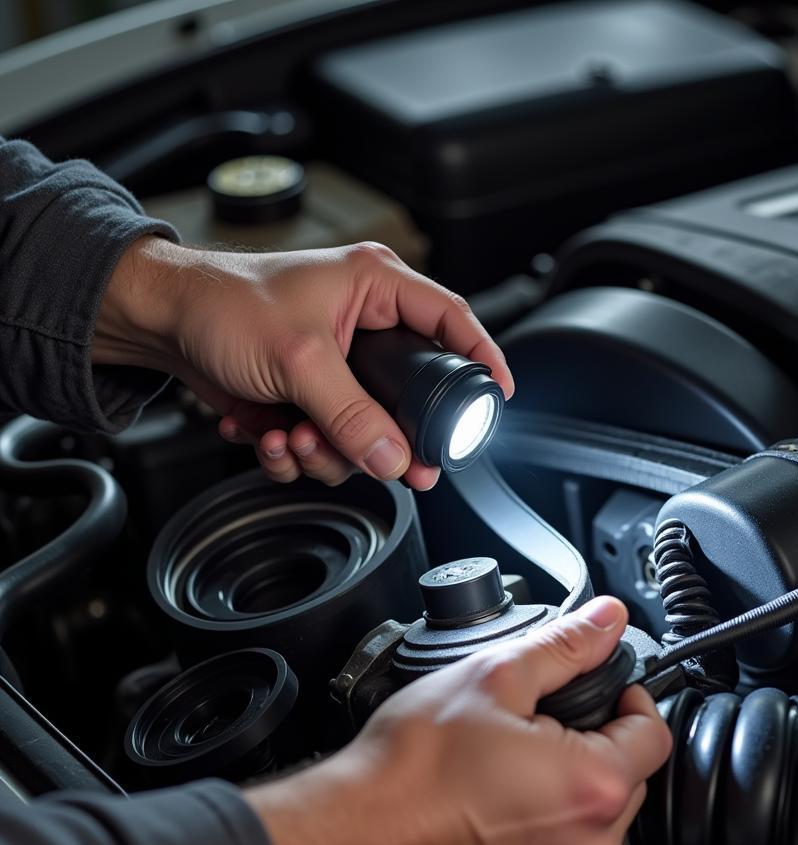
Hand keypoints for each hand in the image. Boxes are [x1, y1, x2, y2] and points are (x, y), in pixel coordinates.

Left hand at [93, 238, 512, 489]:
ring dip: (326, 450)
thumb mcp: (298, 359)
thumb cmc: (222, 304)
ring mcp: (336, 368)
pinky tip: (265, 433)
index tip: (497, 398)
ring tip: (289, 436)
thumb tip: (395, 457)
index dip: (482, 358)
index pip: (451, 321)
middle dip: (384, 439)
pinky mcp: (309, 398)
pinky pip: (325, 442)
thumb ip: (352, 414)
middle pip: (408, 398)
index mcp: (376, 289)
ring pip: (365, 432)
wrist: (162, 323)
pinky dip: (294, 452)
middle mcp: (364, 328)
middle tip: (390, 465)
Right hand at [244, 596, 671, 844]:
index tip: (600, 691)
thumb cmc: (414, 764)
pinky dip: (544, 833)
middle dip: (597, 744)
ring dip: (570, 790)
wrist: (356, 831)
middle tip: (543, 724)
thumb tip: (607, 621)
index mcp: (593, 788)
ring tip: (514, 765)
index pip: (655, 734)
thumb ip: (565, 646)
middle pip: (629, 780)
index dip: (629, 700)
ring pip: (595, 822)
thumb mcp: (495, 675)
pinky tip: (500, 807)